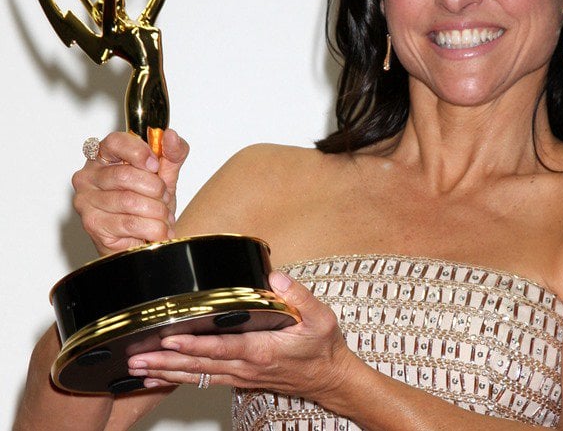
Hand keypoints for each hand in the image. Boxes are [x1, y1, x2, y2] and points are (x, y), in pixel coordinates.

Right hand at [72, 129, 188, 254]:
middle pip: (125, 175)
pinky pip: (130, 223)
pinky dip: (152, 228)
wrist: (143, 238)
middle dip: (155, 188)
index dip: (139, 152)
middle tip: (164, 198)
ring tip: (164, 216)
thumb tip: (171, 136)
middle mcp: (89, 176)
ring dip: (157, 211)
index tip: (155, 165)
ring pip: (129, 201)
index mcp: (104, 155)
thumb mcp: (165, 175)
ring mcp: (86, 200)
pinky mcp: (92, 224)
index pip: (115, 142)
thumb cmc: (148, 202)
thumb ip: (172, 154)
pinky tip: (158, 230)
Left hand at [126, 272, 357, 403]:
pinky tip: (162, 377)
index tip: (169, 338)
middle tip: (136, 358)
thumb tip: (274, 278)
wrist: (329, 378)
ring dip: (167, 372)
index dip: (193, 344)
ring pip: (197, 375)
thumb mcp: (320, 318)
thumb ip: (298, 296)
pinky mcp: (240, 378)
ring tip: (138, 369)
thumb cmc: (322, 348)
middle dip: (165, 362)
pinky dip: (180, 379)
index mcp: (262, 349)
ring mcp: (241, 375)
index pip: (220, 347)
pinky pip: (205, 379)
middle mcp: (246, 366)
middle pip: (199, 365)